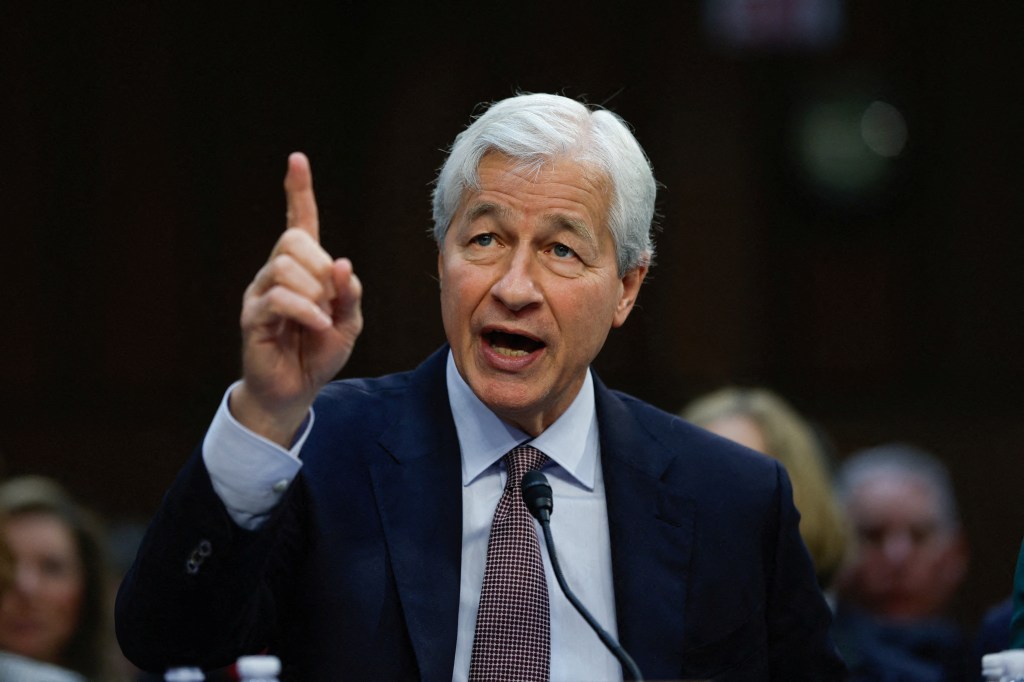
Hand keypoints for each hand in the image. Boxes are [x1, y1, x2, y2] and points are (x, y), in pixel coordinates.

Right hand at [231, 152, 362, 445]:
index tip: (297, 160)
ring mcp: (261, 292)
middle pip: (293, 241)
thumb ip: (348, 293)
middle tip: (329, 302)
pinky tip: (315, 326)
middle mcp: (276, 273)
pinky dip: (304, 310)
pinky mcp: (253, 316)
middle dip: (320, 268)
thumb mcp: (348, 322)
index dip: (298, 191)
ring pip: (285, 266)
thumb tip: (341, 263)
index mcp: (302, 269)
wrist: (296, 389)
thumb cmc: (319, 352)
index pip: (299, 221)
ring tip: (319, 320)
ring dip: (314, 293)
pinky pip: (277, 298)